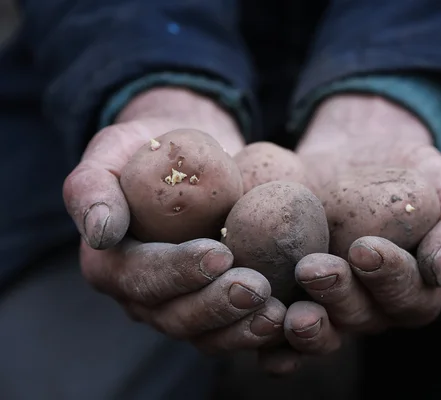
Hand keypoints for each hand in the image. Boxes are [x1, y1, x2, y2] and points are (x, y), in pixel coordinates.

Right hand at [63, 88, 284, 352]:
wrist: (188, 159)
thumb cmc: (147, 150)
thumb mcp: (111, 152)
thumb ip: (93, 188)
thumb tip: (101, 234)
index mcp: (110, 265)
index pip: (140, 277)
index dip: (178, 272)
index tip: (220, 254)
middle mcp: (141, 295)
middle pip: (174, 316)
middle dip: (216, 305)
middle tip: (257, 287)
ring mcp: (178, 305)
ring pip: (204, 334)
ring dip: (240, 328)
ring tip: (276, 312)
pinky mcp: (211, 306)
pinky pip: (230, 330)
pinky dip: (256, 329)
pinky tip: (285, 317)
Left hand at [278, 95, 440, 359]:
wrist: (355, 157)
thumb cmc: (408, 174)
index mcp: (413, 289)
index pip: (408, 297)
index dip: (388, 279)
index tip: (366, 249)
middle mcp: (371, 307)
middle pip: (359, 318)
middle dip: (338, 297)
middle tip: (315, 269)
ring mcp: (330, 306)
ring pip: (321, 333)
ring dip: (304, 328)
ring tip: (287, 308)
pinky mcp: (292, 297)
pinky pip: (281, 333)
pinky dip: (269, 340)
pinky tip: (256, 326)